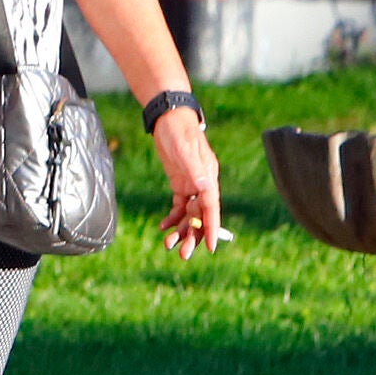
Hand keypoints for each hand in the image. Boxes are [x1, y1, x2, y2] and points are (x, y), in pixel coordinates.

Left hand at [149, 107, 225, 259]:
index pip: (212, 209)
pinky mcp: (180, 182)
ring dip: (181, 230)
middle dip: (193, 236)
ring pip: (189, 214)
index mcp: (208, 178)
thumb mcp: (184, 150)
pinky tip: (163, 227)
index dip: (211, 228)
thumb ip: (195, 170)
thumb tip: (206, 188)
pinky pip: (179, 206)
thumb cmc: (179, 131)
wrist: (169, 119)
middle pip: (200, 216)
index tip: (210, 247)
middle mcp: (203, 184)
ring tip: (168, 245)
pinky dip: (172, 217)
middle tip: (183, 255)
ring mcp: (192, 184)